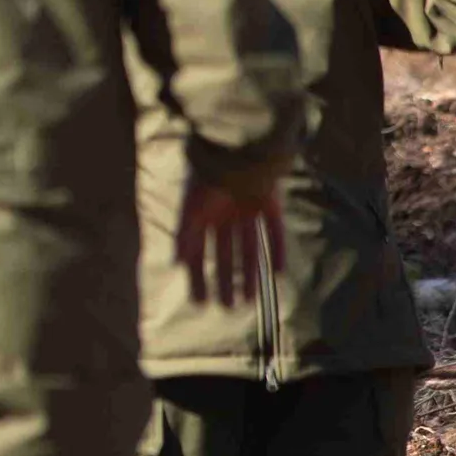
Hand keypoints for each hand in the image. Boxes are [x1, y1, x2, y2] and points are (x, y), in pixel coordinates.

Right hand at [175, 173, 283, 309]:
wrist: (236, 148)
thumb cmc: (207, 177)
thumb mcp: (190, 208)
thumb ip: (184, 235)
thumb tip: (177, 264)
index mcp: (204, 216)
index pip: (200, 253)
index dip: (200, 277)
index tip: (201, 302)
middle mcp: (226, 217)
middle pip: (226, 255)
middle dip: (226, 281)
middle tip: (229, 307)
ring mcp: (248, 211)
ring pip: (250, 249)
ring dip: (251, 273)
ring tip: (249, 299)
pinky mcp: (270, 205)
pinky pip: (275, 232)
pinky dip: (278, 251)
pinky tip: (278, 272)